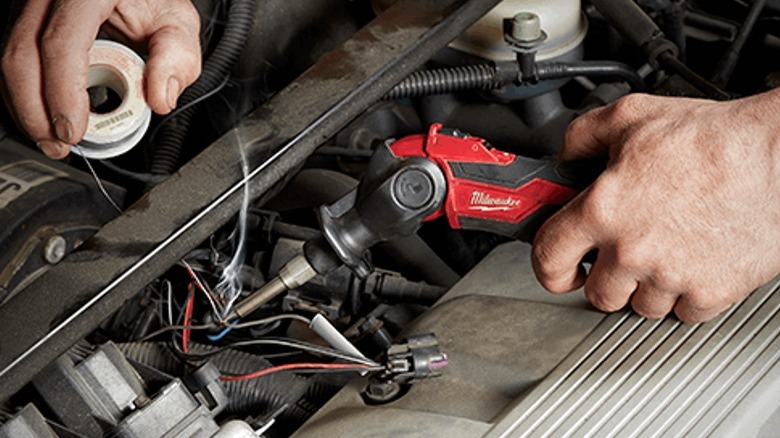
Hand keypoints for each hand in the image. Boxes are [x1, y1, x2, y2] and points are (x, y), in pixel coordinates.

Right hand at [1, 0, 201, 158]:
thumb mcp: (177, 23)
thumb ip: (175, 59)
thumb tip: (160, 99)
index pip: (61, 44)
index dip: (61, 94)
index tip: (73, 130)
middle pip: (22, 53)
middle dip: (34, 110)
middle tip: (58, 144)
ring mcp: (34, 2)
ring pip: (10, 55)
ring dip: (25, 105)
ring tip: (51, 139)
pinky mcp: (30, 16)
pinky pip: (15, 54)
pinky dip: (25, 91)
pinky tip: (43, 116)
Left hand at [532, 91, 779, 322]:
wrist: (778, 157)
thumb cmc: (714, 139)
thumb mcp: (632, 117)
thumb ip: (584, 135)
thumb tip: (565, 154)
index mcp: (604, 209)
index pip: (548, 259)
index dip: (548, 268)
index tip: (558, 270)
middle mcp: (633, 249)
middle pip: (597, 294)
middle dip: (603, 277)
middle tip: (619, 255)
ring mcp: (672, 276)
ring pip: (640, 306)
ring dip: (645, 286)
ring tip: (663, 250)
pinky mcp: (711, 293)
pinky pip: (683, 312)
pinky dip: (685, 295)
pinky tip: (692, 261)